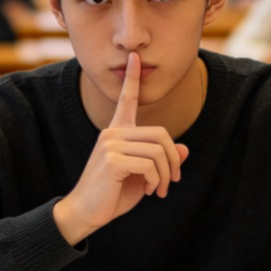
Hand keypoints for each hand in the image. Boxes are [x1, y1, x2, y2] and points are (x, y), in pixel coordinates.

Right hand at [52, 52, 188, 244]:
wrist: (85, 213)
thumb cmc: (112, 194)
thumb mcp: (143, 176)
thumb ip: (161, 161)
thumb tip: (185, 148)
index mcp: (117, 132)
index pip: (127, 99)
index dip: (132, 78)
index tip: (134, 56)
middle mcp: (113, 133)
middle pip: (161, 134)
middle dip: (173, 160)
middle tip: (173, 181)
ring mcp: (111, 144)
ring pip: (159, 151)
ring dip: (166, 175)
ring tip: (160, 190)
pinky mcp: (113, 159)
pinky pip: (151, 165)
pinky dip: (157, 181)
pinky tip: (150, 192)